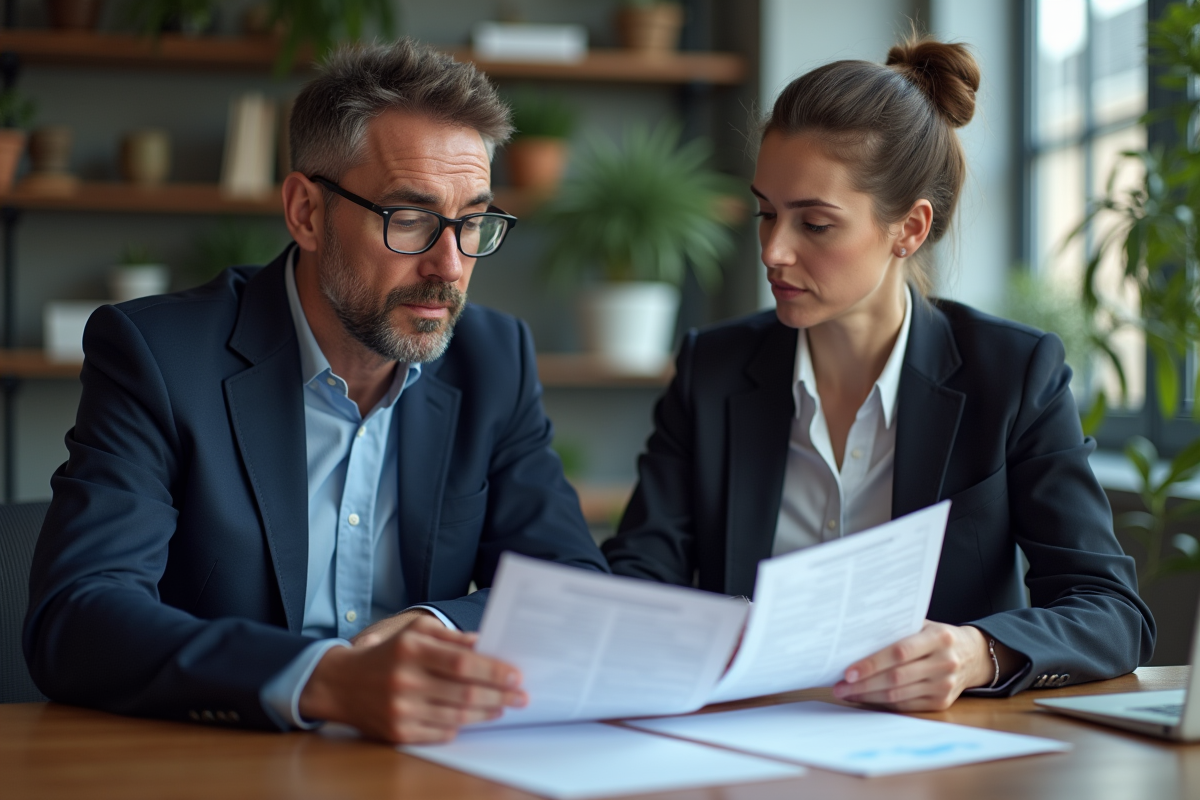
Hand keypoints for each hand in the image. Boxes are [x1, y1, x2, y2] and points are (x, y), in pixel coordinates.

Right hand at [299, 615, 527, 743]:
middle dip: (499, 695)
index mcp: (411, 648)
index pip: (462, 662)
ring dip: (487, 712)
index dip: (493, 670)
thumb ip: (452, 638)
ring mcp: (401, 709)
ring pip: (457, 715)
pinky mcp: (398, 732)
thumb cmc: (388, 653)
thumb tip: (486, 645)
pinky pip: (441, 732)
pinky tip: (477, 717)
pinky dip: (463, 725)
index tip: (516, 675)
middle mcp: (405, 679)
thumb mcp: (416, 632)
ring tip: (504, 706)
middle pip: (464, 691)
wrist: (341, 684)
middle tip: (521, 696)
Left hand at [831, 621, 991, 711]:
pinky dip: (882, 703)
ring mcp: (945, 685)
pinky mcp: (941, 702)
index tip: (848, 671)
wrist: (972, 656)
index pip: (899, 652)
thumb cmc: (937, 636)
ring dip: (868, 696)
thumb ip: (896, 629)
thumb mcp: (923, 625)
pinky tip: (865, 698)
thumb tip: (854, 637)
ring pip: (898, 695)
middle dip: (864, 683)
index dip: (872, 663)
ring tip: (846, 693)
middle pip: (896, 677)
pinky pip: (905, 706)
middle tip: (839, 686)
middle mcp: (945, 662)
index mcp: (939, 637)